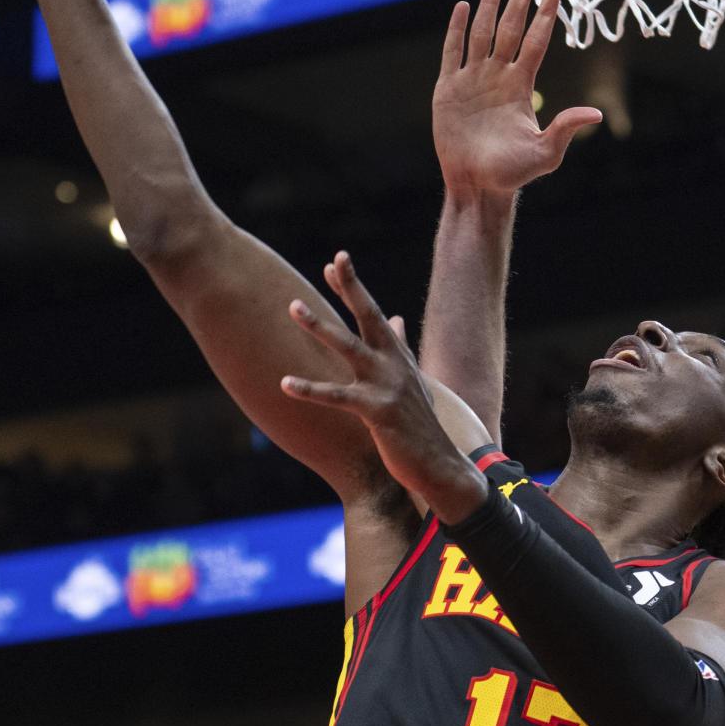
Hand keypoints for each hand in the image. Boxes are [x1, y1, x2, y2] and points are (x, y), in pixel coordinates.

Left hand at [280, 252, 488, 522]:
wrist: (439, 464)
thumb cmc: (419, 425)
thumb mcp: (412, 380)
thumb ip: (401, 347)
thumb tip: (396, 318)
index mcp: (397, 357)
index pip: (373, 313)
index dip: (353, 287)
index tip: (335, 261)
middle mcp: (394, 364)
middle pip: (369, 317)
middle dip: (351, 287)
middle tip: (333, 261)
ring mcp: (386, 385)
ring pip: (349, 347)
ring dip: (320, 325)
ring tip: (294, 306)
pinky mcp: (377, 411)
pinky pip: (337, 396)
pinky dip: (311, 388)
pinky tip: (285, 382)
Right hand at [432, 0, 601, 198]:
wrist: (476, 186)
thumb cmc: (511, 174)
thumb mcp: (544, 153)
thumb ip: (564, 129)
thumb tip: (596, 114)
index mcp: (521, 87)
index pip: (535, 43)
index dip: (544, 17)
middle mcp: (498, 77)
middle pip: (510, 29)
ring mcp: (472, 80)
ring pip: (482, 32)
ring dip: (490, 4)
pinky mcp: (448, 90)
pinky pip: (452, 53)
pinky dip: (457, 30)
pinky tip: (463, 7)